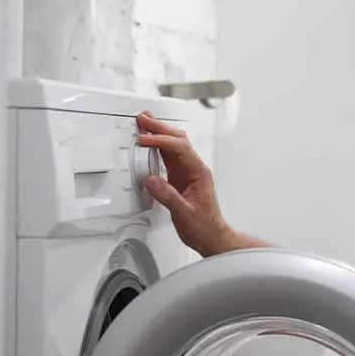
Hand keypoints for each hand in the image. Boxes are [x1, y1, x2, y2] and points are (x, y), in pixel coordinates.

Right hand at [135, 111, 235, 255]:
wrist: (211, 236)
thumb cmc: (205, 226)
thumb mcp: (185, 214)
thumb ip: (168, 196)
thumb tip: (152, 180)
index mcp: (199, 173)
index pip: (180, 148)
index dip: (162, 141)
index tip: (145, 139)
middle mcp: (194, 169)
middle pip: (178, 140)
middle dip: (160, 128)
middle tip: (143, 119)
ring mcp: (187, 173)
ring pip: (172, 146)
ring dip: (158, 134)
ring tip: (144, 124)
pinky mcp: (180, 179)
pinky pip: (167, 158)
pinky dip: (157, 148)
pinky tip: (149, 143)